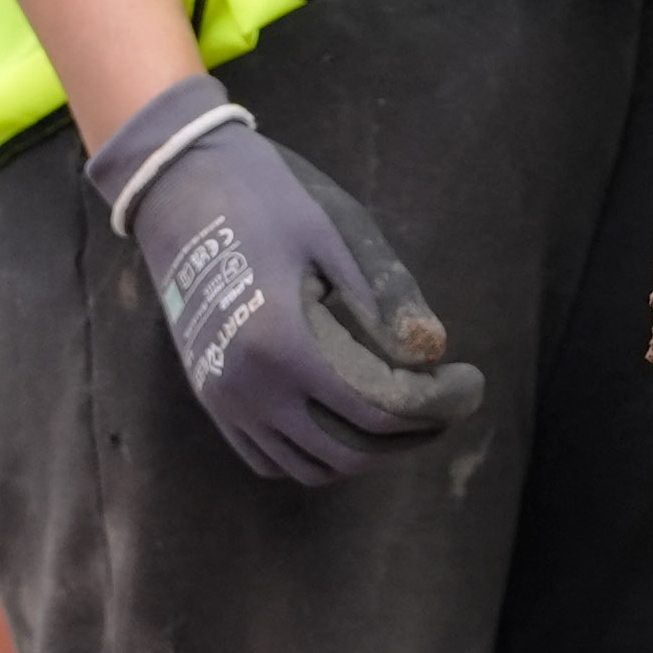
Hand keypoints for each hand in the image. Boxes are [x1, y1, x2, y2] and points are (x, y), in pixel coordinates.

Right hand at [87, 75, 481, 488]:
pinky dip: (316, 454)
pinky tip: (346, 419)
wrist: (180, 185)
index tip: (472, 380)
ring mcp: (224, 399)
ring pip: (311, 466)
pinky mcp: (211, 397)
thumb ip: (386, 298)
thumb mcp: (337, 233)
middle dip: (413, 435)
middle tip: (449, 402)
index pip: (380, 409)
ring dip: (367, 451)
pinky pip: (269, 459)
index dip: (438, 404)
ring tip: (405, 414)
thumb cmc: (270, 199)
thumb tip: (435, 352)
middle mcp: (249, 387)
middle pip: (351, 450)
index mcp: (284, 344)